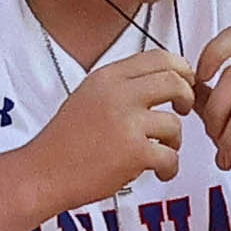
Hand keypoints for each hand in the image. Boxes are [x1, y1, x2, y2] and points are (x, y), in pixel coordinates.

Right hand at [38, 47, 201, 199]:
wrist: (42, 173)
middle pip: (174, 81)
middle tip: (183, 110)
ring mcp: (127, 123)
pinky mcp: (134, 153)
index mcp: (107, 77)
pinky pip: (170, 156)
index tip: (184, 82)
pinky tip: (160, 172)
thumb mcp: (87, 96)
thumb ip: (120, 86)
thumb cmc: (64, 142)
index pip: (158, 57)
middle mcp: (118, 94)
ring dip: (175, 141)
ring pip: (174, 124)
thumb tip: (159, 81)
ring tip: (162, 151)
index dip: (180, 69)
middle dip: (187, 96)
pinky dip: (170, 168)